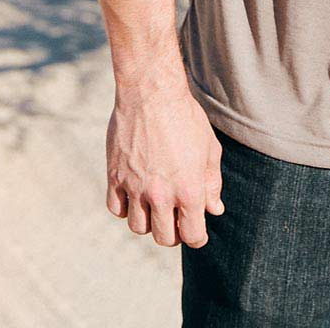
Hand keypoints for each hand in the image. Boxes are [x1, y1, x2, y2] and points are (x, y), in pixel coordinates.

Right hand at [106, 87, 224, 248]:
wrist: (151, 94)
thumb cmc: (185, 117)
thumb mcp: (209, 148)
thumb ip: (212, 183)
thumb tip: (214, 209)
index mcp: (189, 190)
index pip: (192, 235)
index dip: (197, 236)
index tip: (196, 230)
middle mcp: (161, 195)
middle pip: (164, 237)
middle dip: (173, 232)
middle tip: (175, 218)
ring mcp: (135, 187)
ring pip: (138, 227)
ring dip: (148, 221)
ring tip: (154, 206)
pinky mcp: (115, 176)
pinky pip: (116, 209)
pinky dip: (125, 208)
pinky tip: (134, 196)